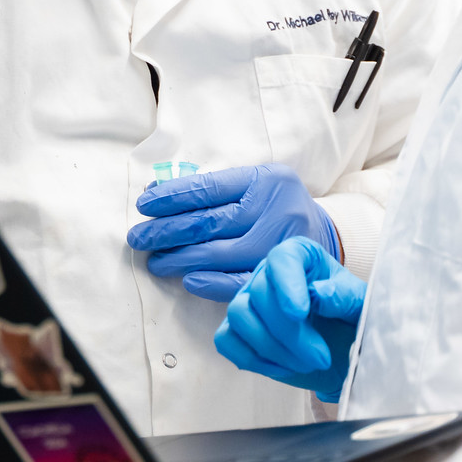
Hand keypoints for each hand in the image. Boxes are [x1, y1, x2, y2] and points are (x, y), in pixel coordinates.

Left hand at [129, 164, 338, 302]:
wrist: (323, 234)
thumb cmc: (274, 207)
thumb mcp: (252, 186)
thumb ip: (211, 190)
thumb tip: (154, 195)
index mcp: (265, 179)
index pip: (208, 188)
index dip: (170, 198)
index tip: (142, 206)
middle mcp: (275, 208)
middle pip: (208, 221)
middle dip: (165, 231)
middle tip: (138, 239)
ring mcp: (281, 242)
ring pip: (218, 253)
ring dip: (179, 259)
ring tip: (155, 261)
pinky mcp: (282, 272)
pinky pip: (239, 280)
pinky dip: (210, 282)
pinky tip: (187, 281)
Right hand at [214, 237, 365, 402]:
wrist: (345, 353)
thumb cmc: (353, 322)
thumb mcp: (361, 307)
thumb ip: (345, 297)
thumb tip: (319, 293)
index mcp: (300, 256)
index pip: (282, 259)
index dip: (287, 285)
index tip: (300, 313)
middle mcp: (269, 274)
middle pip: (259, 294)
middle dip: (289, 333)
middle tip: (321, 357)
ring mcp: (249, 302)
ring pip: (238, 315)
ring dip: (271, 347)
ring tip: (305, 364)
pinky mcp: (239, 331)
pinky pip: (227, 341)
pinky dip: (252, 358)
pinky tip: (283, 368)